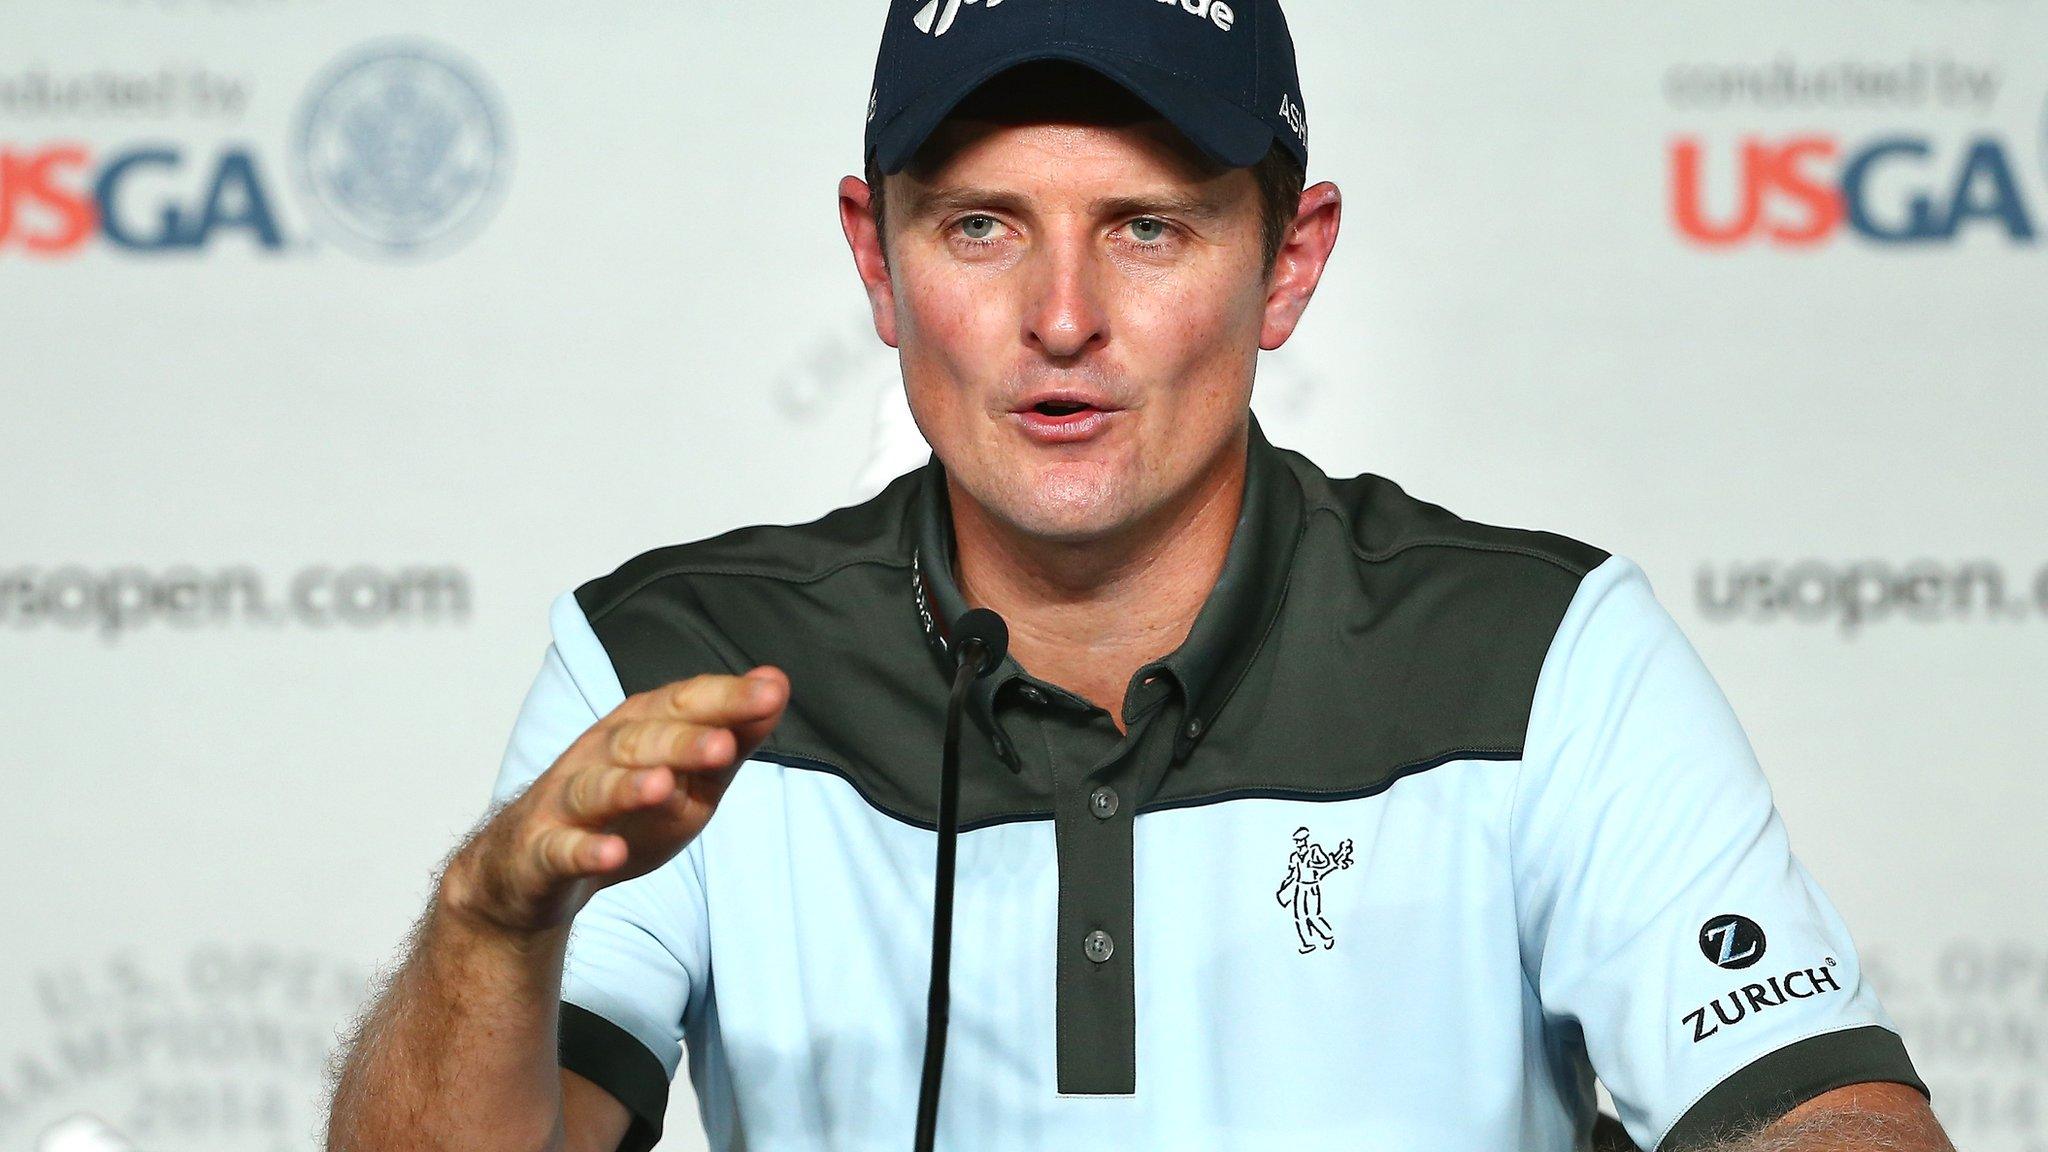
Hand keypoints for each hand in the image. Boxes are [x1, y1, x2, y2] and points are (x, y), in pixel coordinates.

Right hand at [443, 666, 789, 935]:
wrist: (528, 868)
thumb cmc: (625, 813)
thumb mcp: (691, 781)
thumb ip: (732, 739)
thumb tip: (776, 685)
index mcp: (638, 730)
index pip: (683, 704)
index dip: (726, 698)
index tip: (772, 690)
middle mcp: (599, 756)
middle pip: (640, 742)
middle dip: (682, 742)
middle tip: (723, 744)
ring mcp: (565, 803)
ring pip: (595, 788)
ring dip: (627, 787)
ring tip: (662, 786)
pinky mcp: (540, 852)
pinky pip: (560, 849)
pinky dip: (584, 851)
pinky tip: (610, 854)